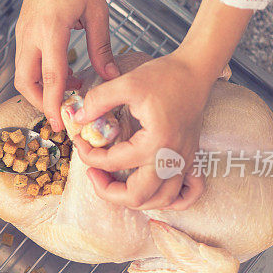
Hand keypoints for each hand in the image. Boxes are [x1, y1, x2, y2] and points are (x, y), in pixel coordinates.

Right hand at [14, 0, 117, 131]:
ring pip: (22, 75)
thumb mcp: (97, 11)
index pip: (50, 76)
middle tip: (64, 112)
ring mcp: (23, 34)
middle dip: (42, 103)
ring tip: (71, 88)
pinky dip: (40, 76)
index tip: (59, 123)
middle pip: (26, 82)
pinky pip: (26, 63)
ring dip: (41, 90)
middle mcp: (30, 35)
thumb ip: (101, 46)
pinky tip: (65, 71)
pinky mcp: (23, 33)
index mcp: (51, 29)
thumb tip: (110, 75)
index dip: (54, 103)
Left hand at [72, 51, 214, 210]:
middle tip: (93, 173)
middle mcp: (172, 158)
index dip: (89, 155)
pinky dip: (171, 200)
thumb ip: (98, 100)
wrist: (195, 71)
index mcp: (155, 142)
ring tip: (115, 182)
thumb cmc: (165, 76)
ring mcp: (184, 162)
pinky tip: (152, 190)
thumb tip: (77, 119)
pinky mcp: (190, 160)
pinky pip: (187, 194)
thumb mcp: (127, 83)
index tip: (80, 142)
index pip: (114, 162)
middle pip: (138, 196)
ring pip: (161, 201)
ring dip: (134, 199)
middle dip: (108, 191)